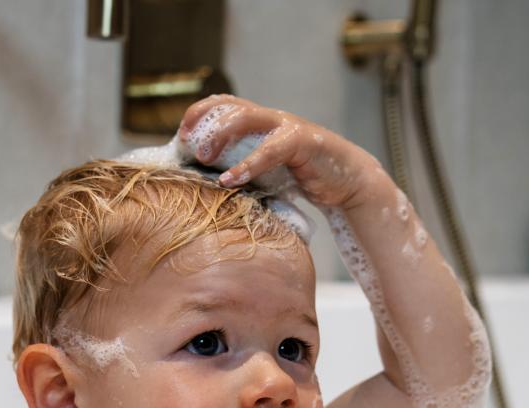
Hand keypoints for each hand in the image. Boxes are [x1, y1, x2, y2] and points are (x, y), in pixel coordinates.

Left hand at [177, 95, 380, 208]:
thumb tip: (207, 180)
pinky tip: (230, 181)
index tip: (181, 136)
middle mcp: (272, 118)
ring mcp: (287, 127)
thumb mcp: (267, 170)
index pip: (224, 104)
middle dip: (204, 123)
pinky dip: (247, 166)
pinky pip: (270, 150)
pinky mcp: (303, 142)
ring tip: (205, 159)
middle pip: (230, 105)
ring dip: (220, 136)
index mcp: (261, 122)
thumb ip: (244, 165)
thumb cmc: (304, 178)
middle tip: (190, 148)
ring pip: (246, 118)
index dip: (199, 114)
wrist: (347, 182)